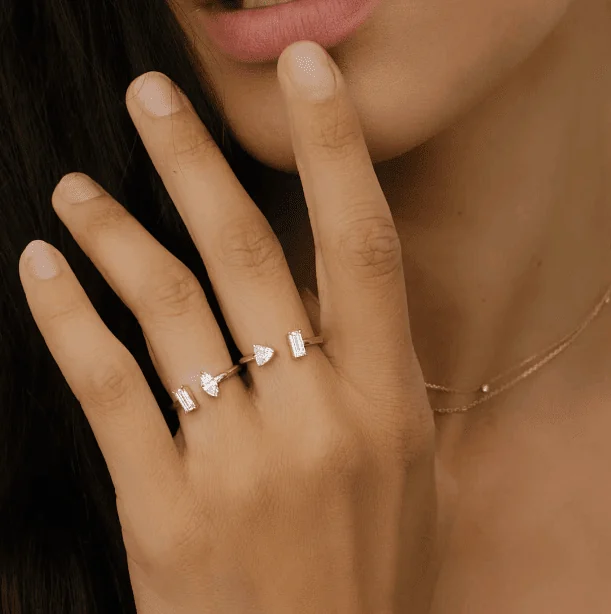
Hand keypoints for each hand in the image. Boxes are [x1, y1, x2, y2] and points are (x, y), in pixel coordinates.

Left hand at [19, 41, 436, 613]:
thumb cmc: (373, 579)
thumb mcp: (411, 478)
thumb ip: (381, 389)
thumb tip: (349, 315)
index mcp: (384, 406)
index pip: (363, 249)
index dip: (338, 152)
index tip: (308, 79)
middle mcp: (313, 419)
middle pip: (249, 258)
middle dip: (197, 165)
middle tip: (154, 99)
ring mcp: (235, 462)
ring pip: (168, 313)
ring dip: (117, 237)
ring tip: (78, 190)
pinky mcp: (166, 509)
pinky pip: (111, 392)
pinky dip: (72, 320)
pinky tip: (45, 271)